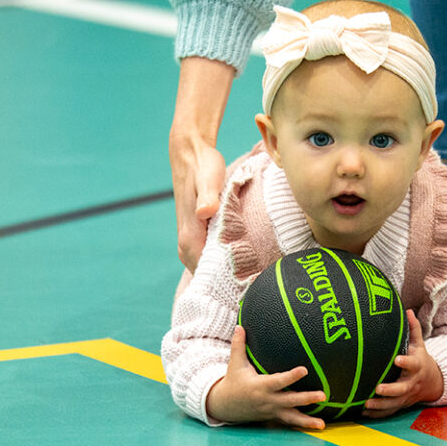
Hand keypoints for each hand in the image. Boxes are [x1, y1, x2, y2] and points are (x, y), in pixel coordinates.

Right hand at [169, 57, 234, 271]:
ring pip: (209, 269)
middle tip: (259, 288)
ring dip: (229, 274)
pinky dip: (226, 263)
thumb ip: (208, 197)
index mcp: (190, 236)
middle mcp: (187, 244)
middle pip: (209, 276)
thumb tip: (205, 212)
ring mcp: (191, 241)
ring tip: (255, 280)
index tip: (251, 291)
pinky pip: (211, 258)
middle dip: (231, 283)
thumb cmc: (203, 166)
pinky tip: (246, 264)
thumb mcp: (209, 178)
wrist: (191, 154)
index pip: (207, 274)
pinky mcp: (197, 236)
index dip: (229, 284)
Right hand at [205, 326, 327, 428]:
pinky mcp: (273, 417)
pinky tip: (317, 425)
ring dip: (307, 420)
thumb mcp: (234, 364)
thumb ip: (238, 345)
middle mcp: (267, 401)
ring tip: (322, 423)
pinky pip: (289, 422)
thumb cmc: (233, 381)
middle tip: (323, 395)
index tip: (305, 370)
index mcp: (260, 386)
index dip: (291, 377)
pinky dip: (302, 425)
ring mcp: (271, 411)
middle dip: (306, 399)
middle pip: (290, 400)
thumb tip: (239, 326)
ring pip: (291, 417)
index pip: (278, 381)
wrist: (225, 406)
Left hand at [363, 310, 443, 417]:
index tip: (397, 360)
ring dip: (380, 405)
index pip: (412, 364)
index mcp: (417, 366)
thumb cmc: (420, 359)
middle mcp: (412, 382)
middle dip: (390, 390)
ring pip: (394, 403)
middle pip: (402, 389)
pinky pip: (389, 411)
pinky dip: (378, 413)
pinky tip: (364, 413)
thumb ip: (413, 328)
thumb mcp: (420, 344)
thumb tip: (408, 310)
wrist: (433, 382)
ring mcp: (407, 396)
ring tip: (366, 404)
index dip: (405, 362)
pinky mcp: (401, 404)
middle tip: (378, 388)